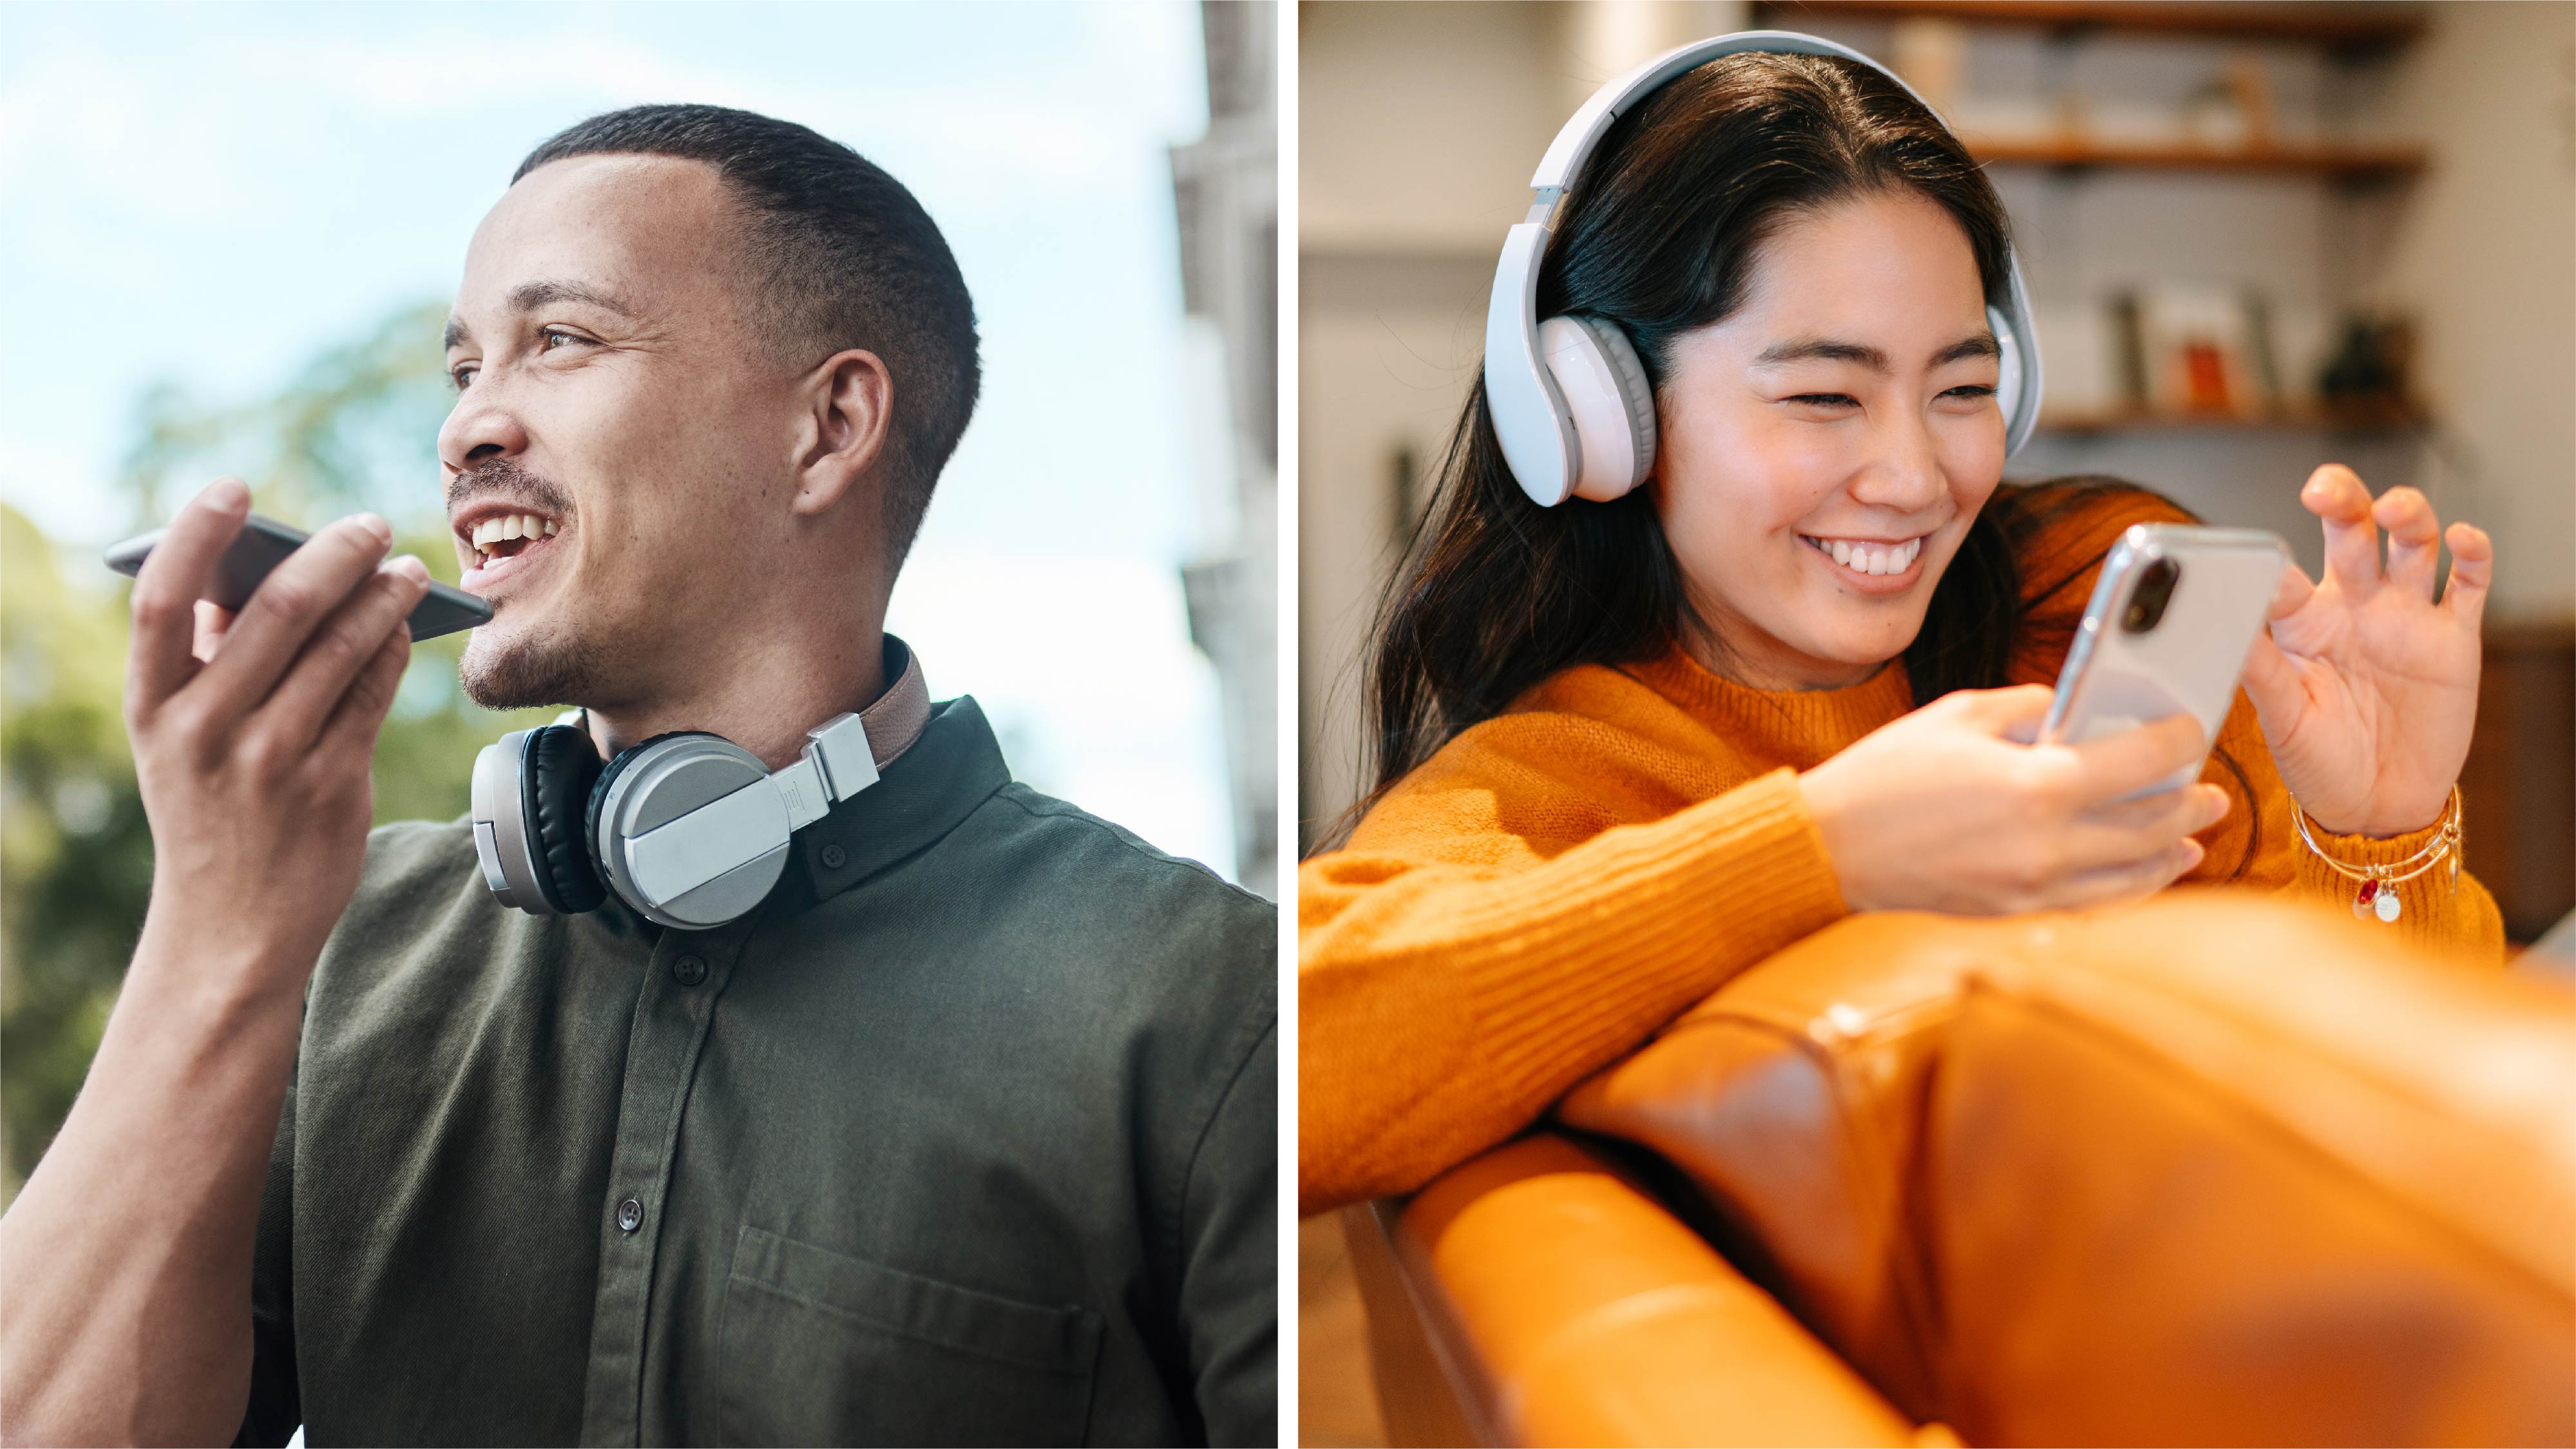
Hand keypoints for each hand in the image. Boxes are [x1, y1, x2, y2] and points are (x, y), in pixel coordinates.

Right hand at [124, 478, 431, 989]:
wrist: (230, 932)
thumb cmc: (209, 811)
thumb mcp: (179, 739)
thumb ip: (206, 660)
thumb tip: (248, 567)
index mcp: (152, 708)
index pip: (162, 601)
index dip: (193, 533)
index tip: (234, 488)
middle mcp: (206, 729)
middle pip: (278, 610)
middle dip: (333, 553)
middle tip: (371, 523)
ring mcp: (271, 758)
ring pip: (342, 646)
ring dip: (383, 596)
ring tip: (409, 568)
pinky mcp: (333, 785)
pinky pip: (374, 694)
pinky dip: (393, 650)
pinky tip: (405, 628)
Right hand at [1799, 684, 2229, 914]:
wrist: (1833, 845)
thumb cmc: (1887, 774)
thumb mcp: (1960, 714)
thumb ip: (2030, 707)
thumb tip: (2076, 710)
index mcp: (2037, 783)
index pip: (2142, 760)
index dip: (2180, 739)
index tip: (2193, 726)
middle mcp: (2049, 842)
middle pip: (2153, 823)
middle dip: (2191, 801)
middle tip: (2211, 787)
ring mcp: (2037, 884)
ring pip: (2136, 872)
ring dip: (2173, 847)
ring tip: (2193, 831)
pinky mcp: (2019, 909)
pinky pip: (2099, 902)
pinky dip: (2136, 886)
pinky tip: (2150, 870)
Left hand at [2240, 465, 2487, 836]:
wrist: (2378, 804)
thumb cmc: (2318, 760)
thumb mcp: (2281, 717)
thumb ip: (2259, 667)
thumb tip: (2221, 622)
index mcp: (2302, 622)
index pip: (2286, 573)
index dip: (2274, 563)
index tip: (2260, 566)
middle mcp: (2353, 606)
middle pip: (2351, 531)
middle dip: (2342, 499)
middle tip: (2326, 490)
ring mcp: (2404, 616)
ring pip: (2411, 543)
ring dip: (2407, 514)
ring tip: (2394, 509)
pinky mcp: (2453, 637)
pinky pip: (2468, 583)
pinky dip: (2472, 553)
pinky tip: (2462, 537)